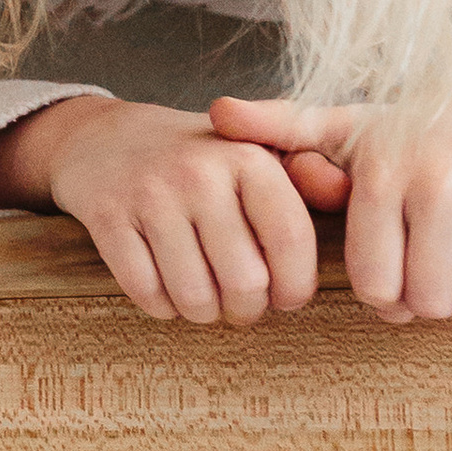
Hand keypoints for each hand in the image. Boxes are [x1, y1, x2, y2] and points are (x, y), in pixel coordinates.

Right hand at [0, 95, 326, 323]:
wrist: (104, 137)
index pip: (291, 242)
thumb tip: (347, 192)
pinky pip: (145, 292)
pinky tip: (167, 291)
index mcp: (247, 157)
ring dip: (204, 313)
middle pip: (245, 281)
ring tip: (206, 299)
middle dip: (247, 310)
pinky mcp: (105, 216)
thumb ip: (306, 177)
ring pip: (194, 296)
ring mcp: (149, 194)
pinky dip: (161, 307)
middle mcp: (199, 172)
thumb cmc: (197, 160)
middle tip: (241, 304)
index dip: (295, 287)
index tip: (287, 298)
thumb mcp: (254, 154)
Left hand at [212, 72, 451, 323]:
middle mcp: (437, 177)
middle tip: (438, 270)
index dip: (387, 296)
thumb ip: (283, 130)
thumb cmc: (417, 128)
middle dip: (432, 299)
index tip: (398, 278)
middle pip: (429, 300)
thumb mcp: (347, 126)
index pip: (375, 284)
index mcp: (382, 174)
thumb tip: (217, 114)